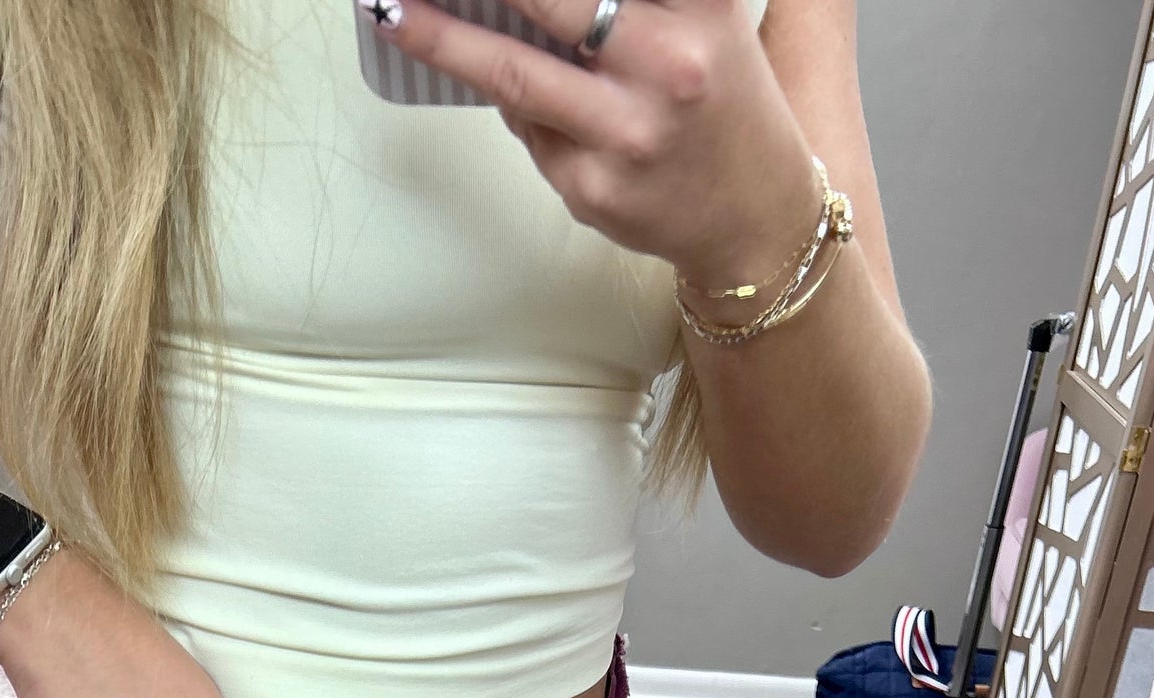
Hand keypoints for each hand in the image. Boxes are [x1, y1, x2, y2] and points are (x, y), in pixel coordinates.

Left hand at [355, 0, 820, 288]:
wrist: (758, 220)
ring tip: (395, 10)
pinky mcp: (594, 189)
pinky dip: (512, 100)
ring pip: (514, 71)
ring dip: (442, 38)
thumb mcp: (713, 15)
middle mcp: (669, 65)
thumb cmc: (725, 100)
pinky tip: (504, 84)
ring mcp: (626, 135)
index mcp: (704, 7)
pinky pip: (529, 129)